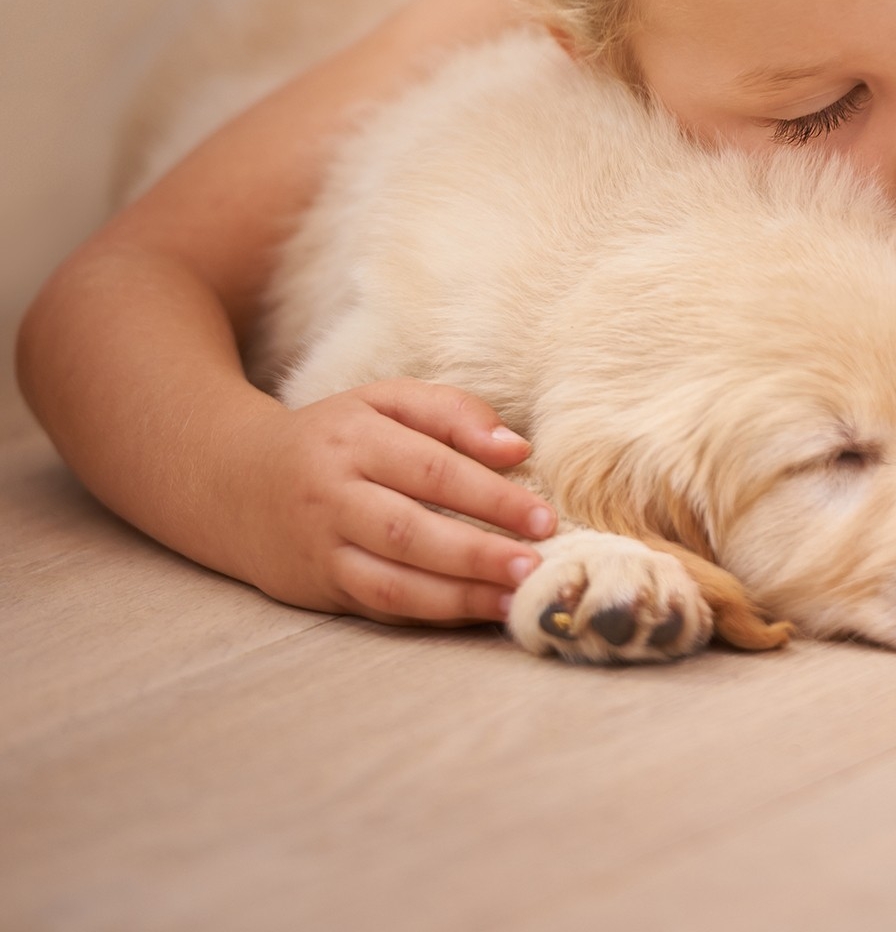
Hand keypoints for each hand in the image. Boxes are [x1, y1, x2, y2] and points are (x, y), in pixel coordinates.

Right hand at [228, 378, 555, 624]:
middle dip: (477, 554)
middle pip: (410, 531)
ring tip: (514, 600)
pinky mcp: (318, 588)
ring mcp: (322, 548)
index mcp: (354, 441)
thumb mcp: (384, 402)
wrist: (230, 481)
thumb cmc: (333, 438)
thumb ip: (452, 413)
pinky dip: (432, 615)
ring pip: (391, 582)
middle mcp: (332, 496)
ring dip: (458, 597)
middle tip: (535, 566)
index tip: (544, 518)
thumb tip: (516, 449)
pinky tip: (479, 612)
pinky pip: (380, 607)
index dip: (491, 497)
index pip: (432, 469)